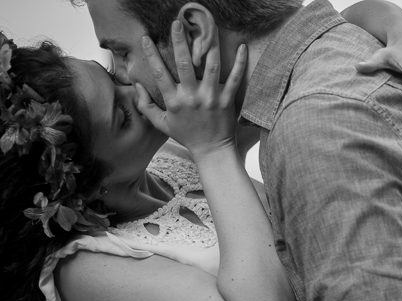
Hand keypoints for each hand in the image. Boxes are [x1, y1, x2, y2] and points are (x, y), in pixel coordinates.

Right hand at [135, 20, 246, 160]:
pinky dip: (239, 63)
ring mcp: (211, 98)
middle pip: (184, 64)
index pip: (159, 73)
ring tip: (209, 28)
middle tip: (177, 24)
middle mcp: (192, 98)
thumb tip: (135, 85)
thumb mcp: (161, 124)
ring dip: (210, 46)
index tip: (146, 38)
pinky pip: (235, 79)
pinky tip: (241, 47)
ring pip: (211, 67)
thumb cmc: (186, 135)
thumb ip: (146, 105)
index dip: (151, 55)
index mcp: (174, 101)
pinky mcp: (228, 101)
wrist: (212, 150)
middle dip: (180, 42)